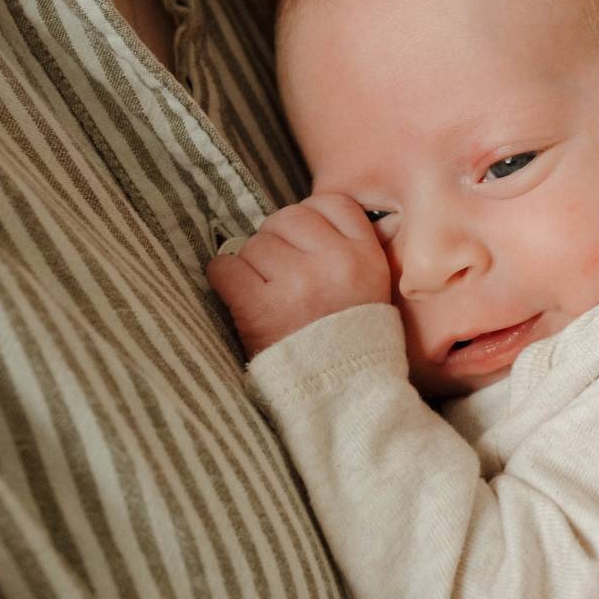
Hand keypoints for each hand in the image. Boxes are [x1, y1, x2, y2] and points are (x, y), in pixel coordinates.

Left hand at [207, 193, 393, 359]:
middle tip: (281, 270)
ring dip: (253, 263)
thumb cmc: (352, 339)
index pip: (332, 203)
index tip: (306, 241)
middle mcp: (334, 263)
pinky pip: (225, 267)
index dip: (312, 218)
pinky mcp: (260, 307)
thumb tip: (322, 213)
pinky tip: (239, 294)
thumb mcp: (373, 287)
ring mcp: (296, 284)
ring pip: (255, 243)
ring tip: (267, 291)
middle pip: (287, 217)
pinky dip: (225, 277)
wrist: (341, 395)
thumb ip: (355, 247)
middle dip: (278, 239)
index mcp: (366, 256)